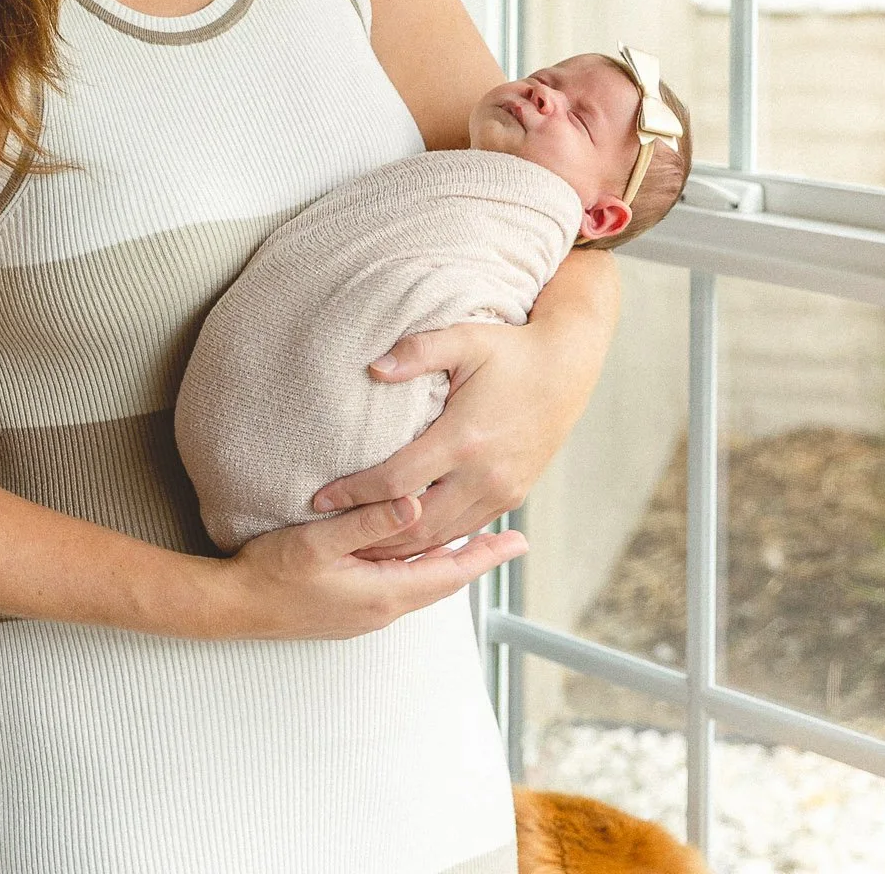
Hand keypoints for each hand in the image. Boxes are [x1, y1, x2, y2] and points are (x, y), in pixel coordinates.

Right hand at [221, 494, 525, 638]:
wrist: (234, 607)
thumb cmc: (271, 574)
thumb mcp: (319, 541)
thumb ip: (368, 522)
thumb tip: (416, 504)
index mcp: (384, 593)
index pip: (450, 572)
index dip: (486, 556)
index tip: (518, 541)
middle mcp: (383, 609)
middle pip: (443, 581)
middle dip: (476, 558)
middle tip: (508, 539)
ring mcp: (367, 613)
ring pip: (422, 585)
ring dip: (448, 563)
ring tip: (472, 541)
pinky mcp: (351, 610)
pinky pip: (400, 588)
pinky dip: (420, 569)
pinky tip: (416, 553)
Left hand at [310, 314, 601, 559]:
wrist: (565, 369)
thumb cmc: (509, 350)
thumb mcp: (464, 338)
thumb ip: (417, 352)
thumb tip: (373, 368)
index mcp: (465, 438)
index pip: (396, 480)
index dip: (353, 494)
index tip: (319, 499)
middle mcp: (484, 475)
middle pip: (415, 523)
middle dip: (370, 533)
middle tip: (328, 536)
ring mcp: (501, 491)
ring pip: (441, 536)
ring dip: (399, 547)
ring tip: (357, 546)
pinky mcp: (512, 496)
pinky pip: (464, 530)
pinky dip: (432, 541)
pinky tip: (403, 542)